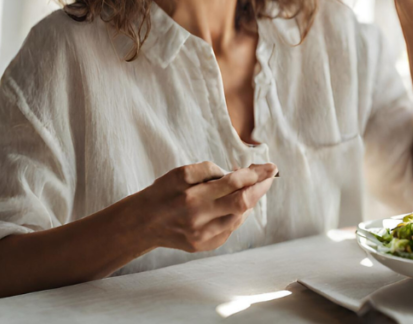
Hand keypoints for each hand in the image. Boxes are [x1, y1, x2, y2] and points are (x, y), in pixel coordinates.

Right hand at [131, 161, 276, 252]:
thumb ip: (206, 170)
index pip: (233, 183)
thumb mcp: (179, 173)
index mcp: (192, 196)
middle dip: (261, 187)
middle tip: (270, 175)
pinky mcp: (204, 246)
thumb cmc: (162, 193)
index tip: (270, 167)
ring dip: (251, 201)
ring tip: (254, 188)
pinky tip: (237, 205)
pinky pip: (230, 229)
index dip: (255, 174)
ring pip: (239, 218)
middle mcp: (199, 218)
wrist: (142, 223)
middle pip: (242, 203)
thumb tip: (235, 173)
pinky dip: (238, 215)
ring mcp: (203, 235)